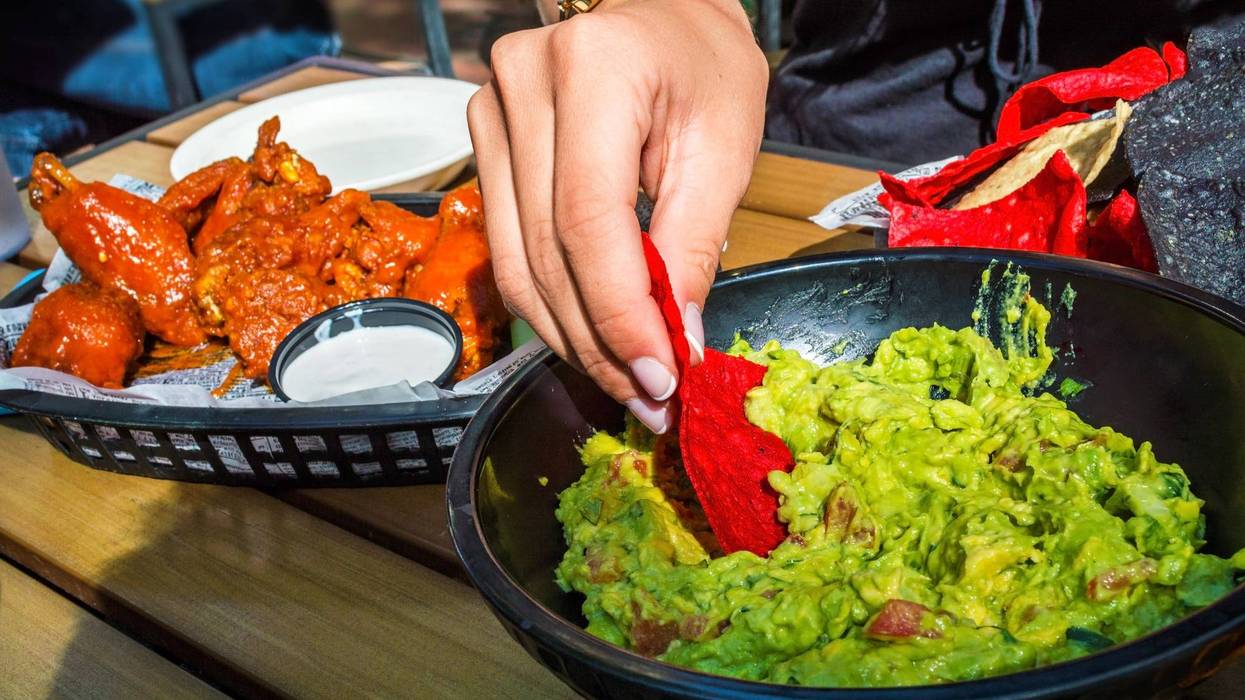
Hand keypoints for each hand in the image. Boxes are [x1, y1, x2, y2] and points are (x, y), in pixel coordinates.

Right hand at [468, 0, 766, 432]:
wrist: (657, 10)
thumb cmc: (701, 60)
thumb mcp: (724, 143)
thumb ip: (693, 243)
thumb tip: (673, 341)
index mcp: (594, 68)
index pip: (587, 221)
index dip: (619, 313)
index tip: (658, 375)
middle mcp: (522, 85)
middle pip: (547, 252)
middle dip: (600, 342)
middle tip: (649, 398)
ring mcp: (491, 112)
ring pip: (518, 263)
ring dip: (572, 336)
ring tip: (626, 380)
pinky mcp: (485, 143)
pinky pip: (509, 248)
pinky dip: (553, 304)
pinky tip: (593, 336)